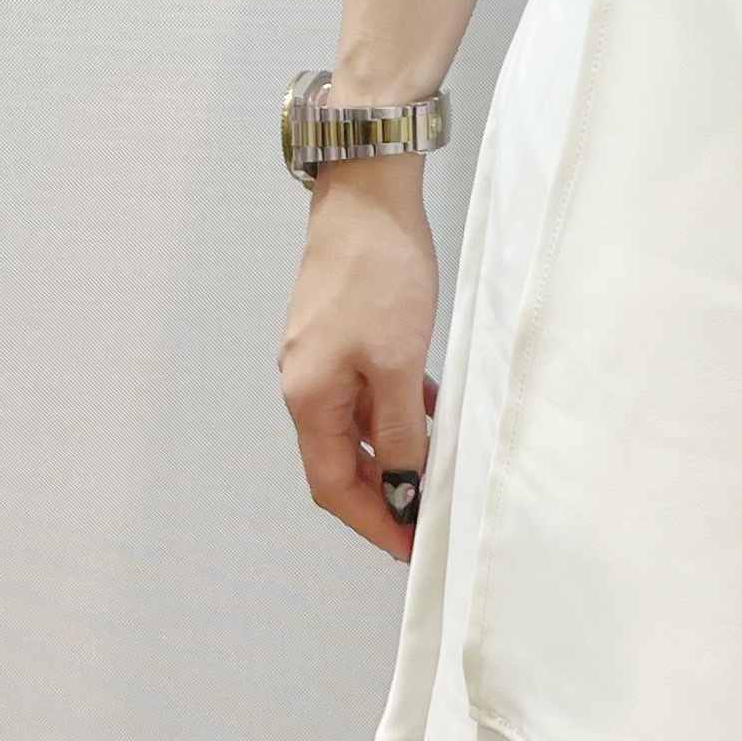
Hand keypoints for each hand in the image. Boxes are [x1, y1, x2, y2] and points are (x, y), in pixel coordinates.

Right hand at [277, 163, 438, 559]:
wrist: (368, 193)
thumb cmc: (378, 271)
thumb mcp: (397, 361)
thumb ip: (397, 431)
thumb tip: (401, 488)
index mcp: (308, 396)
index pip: (332, 485)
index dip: (371, 521)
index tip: (408, 547)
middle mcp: (305, 383)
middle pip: (339, 461)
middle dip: (382, 495)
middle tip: (426, 521)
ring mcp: (322, 357)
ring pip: (356, 426)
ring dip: (392, 454)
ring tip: (436, 476)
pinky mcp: (343, 333)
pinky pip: (366, 391)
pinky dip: (394, 412)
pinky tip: (431, 413)